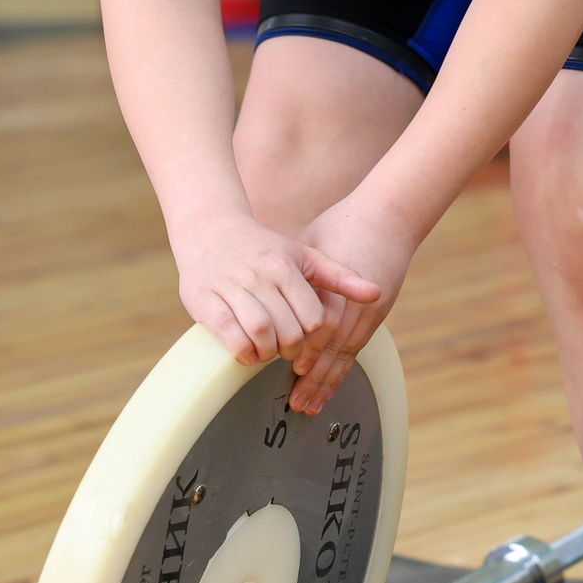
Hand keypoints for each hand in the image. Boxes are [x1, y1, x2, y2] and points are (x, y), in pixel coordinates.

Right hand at [174, 210, 378, 370]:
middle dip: (291, 350)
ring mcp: (230, 287)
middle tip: (287, 350)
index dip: (313, 338)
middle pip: (288, 330)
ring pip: (259, 333)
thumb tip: (377, 294)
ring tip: (268, 351)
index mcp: (285, 266)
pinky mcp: (205, 300)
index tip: (307, 339)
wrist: (210, 229)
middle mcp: (259, 275)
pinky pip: (229, 335)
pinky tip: (247, 351)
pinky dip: (243, 351)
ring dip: (267, 353)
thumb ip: (340, 277)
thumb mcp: (304, 256)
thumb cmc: (264, 248)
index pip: (313, 317)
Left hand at [284, 198, 412, 414]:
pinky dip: (341, 368)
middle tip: (299, 403)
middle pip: (336, 348)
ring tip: (312, 405)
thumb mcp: (312, 244)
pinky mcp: (378, 313)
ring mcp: (372, 310)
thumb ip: (292, 275)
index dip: (307, 351)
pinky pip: (357, 347)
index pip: (323, 327)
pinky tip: (330, 385)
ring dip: (329, 381)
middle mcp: (358, 303)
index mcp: (339, 285)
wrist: (389, 217)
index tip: (291, 370)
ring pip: (348, 354)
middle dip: (316, 378)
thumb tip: (259, 297)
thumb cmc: (343, 225)